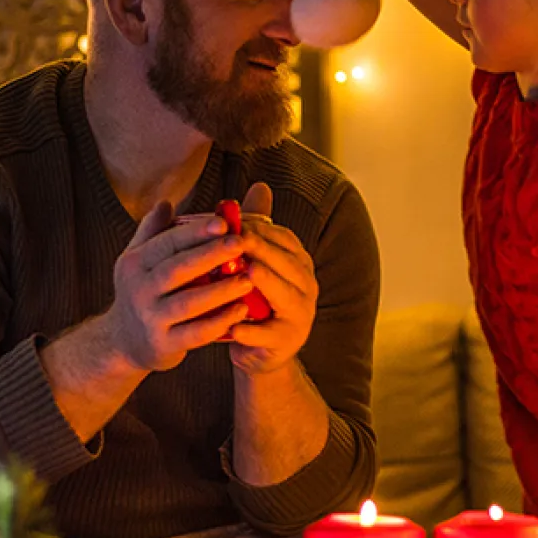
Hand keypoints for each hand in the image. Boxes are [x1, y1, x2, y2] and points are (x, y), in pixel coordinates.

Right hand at [106, 201, 253, 372]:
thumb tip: (166, 202)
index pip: (167, 242)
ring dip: (220, 290)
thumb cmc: (143, 290)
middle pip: (177, 269)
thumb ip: (155, 231)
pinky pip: (195, 333)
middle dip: (210, 255)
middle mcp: (139, 289)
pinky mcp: (163, 344)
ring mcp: (150, 319)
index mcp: (135, 263)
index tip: (223, 221)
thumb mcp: (140, 260)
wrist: (124, 341)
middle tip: (241, 243)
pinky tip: (241, 311)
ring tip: (248, 279)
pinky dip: (219, 322)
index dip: (195, 232)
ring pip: (188, 303)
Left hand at [226, 183, 318, 374]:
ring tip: (245, 273)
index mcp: (299, 263)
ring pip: (285, 295)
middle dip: (261, 249)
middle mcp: (307, 286)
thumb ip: (256, 228)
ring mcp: (301, 315)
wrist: (257, 351)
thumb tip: (259, 185)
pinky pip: (270, 334)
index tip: (230, 220)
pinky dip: (252, 331)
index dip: (258, 228)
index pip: (283, 238)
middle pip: (287, 263)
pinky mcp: (287, 342)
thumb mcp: (254, 263)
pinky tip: (232, 327)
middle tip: (235, 238)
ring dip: (266, 283)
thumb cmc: (251, 301)